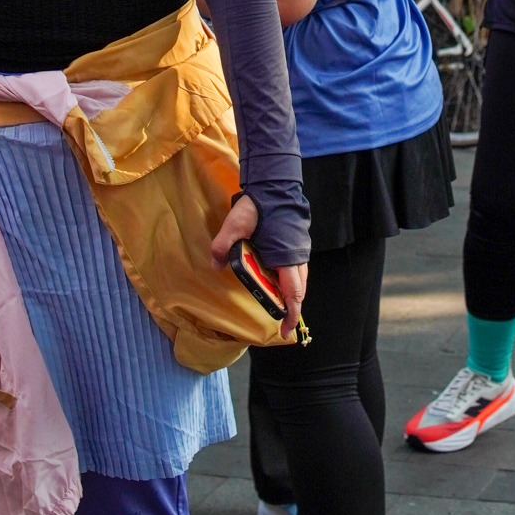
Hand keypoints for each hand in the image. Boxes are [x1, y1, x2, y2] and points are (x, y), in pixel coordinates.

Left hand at [211, 193, 307, 342]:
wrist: (274, 183)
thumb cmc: (258, 205)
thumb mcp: (235, 224)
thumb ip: (223, 245)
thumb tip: (215, 265)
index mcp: (285, 256)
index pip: (294, 293)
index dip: (292, 313)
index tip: (287, 330)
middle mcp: (296, 256)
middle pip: (299, 290)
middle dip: (291, 308)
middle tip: (282, 324)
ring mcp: (298, 249)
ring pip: (299, 279)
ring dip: (290, 294)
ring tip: (277, 304)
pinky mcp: (295, 243)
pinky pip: (296, 269)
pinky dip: (288, 281)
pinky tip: (275, 280)